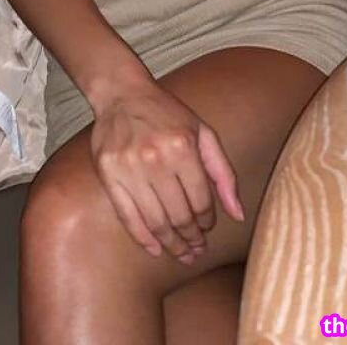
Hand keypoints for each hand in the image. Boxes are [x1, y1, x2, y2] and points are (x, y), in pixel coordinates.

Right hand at [90, 81, 243, 264]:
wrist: (122, 94)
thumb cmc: (166, 114)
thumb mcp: (203, 133)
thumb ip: (223, 173)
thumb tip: (238, 214)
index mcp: (182, 146)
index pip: (201, 200)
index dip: (207, 221)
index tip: (207, 227)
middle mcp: (155, 158)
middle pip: (179, 215)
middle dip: (192, 238)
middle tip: (197, 249)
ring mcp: (129, 168)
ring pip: (155, 221)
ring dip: (172, 244)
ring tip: (182, 253)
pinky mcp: (108, 174)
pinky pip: (127, 217)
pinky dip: (143, 239)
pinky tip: (156, 249)